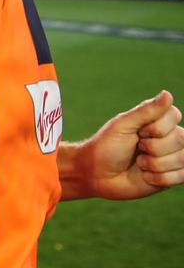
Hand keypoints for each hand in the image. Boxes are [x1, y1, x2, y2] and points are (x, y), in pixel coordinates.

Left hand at [67, 90, 183, 199]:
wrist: (97, 175)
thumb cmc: (107, 146)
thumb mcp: (123, 125)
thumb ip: (146, 111)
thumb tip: (168, 94)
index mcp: (156, 121)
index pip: (175, 115)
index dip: (157, 126)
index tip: (138, 132)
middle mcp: (168, 137)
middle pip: (181, 138)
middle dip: (154, 147)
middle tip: (137, 148)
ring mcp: (171, 157)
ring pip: (182, 158)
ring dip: (155, 164)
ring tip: (139, 163)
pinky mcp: (172, 177)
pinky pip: (181, 176)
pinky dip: (158, 178)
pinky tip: (145, 176)